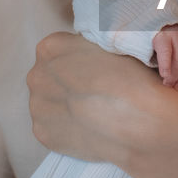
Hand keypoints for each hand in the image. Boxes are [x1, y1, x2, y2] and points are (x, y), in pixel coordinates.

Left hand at [28, 32, 168, 165]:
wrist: (141, 122)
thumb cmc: (131, 79)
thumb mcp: (111, 44)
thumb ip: (88, 44)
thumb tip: (87, 54)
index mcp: (50, 48)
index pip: (59, 49)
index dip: (80, 59)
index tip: (97, 69)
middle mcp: (36, 76)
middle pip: (49, 76)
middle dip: (67, 83)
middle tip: (95, 92)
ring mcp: (36, 107)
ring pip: (48, 103)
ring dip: (64, 107)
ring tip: (93, 113)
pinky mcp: (42, 134)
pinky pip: (51, 128)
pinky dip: (66, 129)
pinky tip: (87, 128)